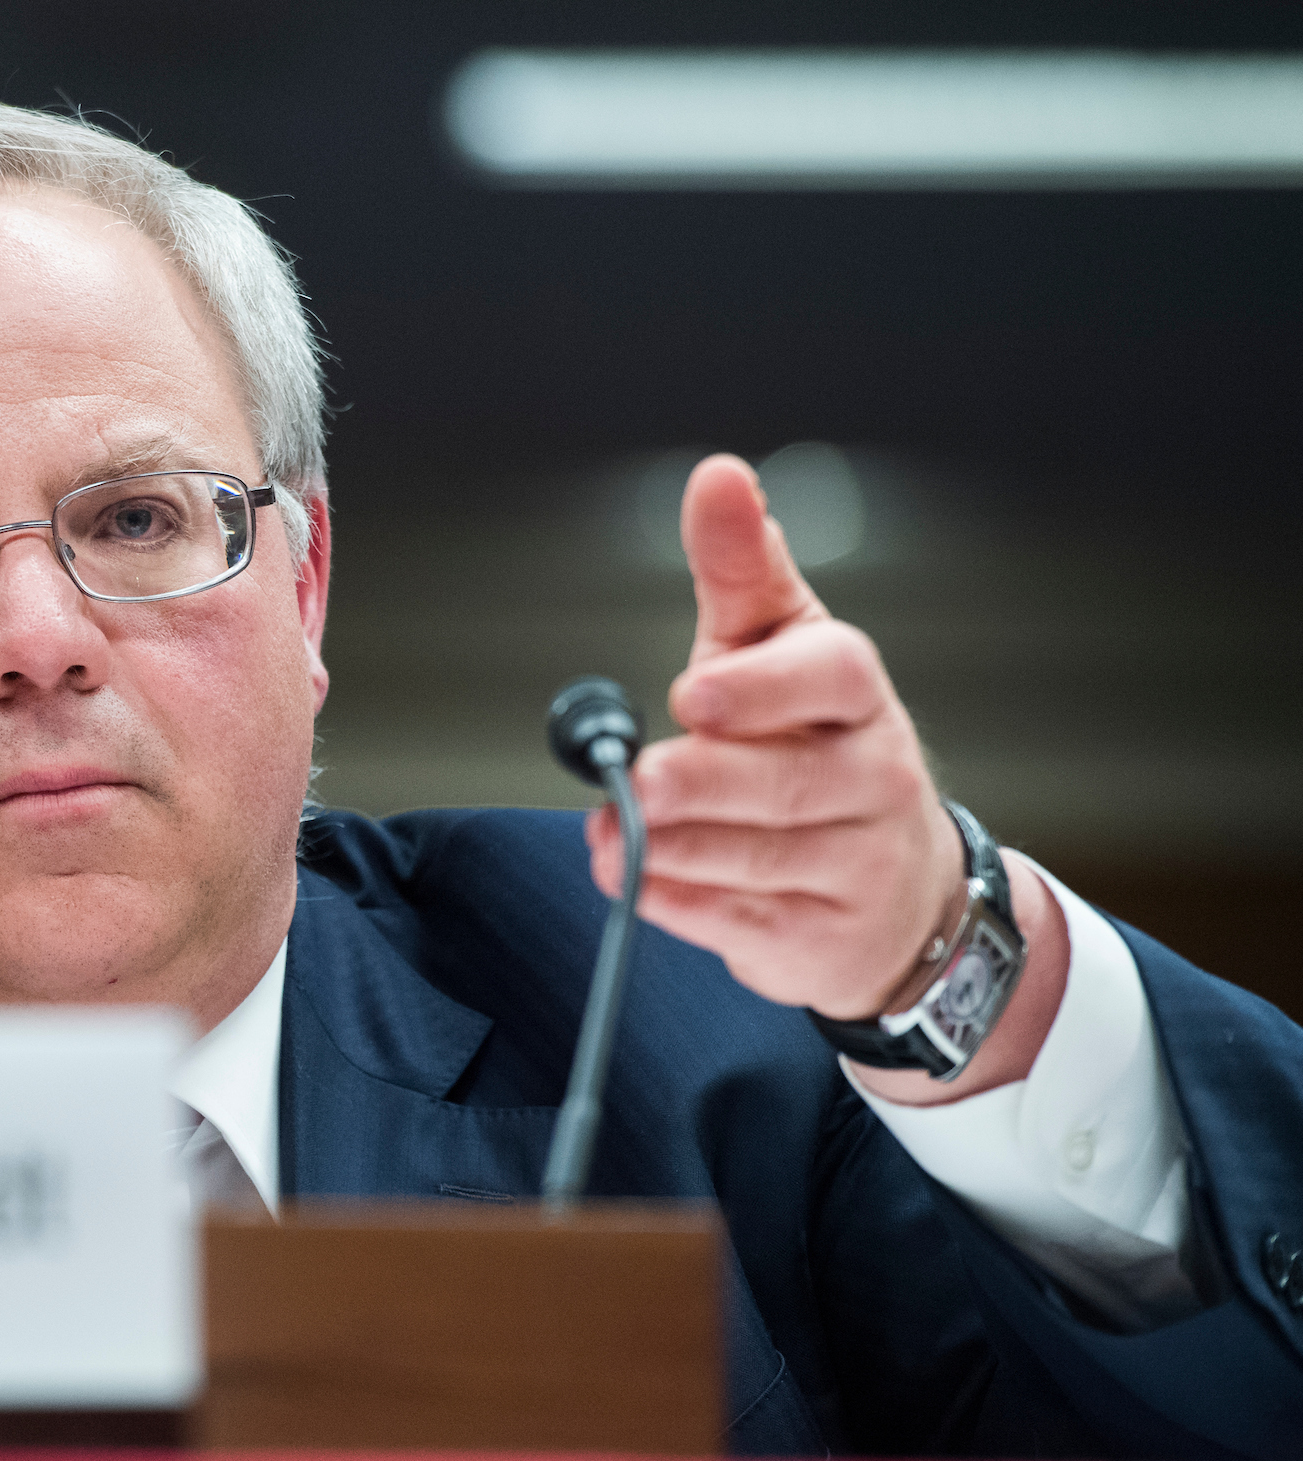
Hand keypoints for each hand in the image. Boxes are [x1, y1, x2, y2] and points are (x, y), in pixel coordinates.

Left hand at [585, 454, 1063, 1097]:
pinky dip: (685, 908)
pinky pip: (745, 924)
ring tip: (611, 837)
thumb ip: (739, 570)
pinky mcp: (827, 937)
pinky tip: (638, 887)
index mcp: (853, 694)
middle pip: (787, 780)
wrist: (896, 888)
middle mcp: (872, 776)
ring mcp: (859, 862)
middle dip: (705, 782)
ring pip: (760, 857)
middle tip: (640, 779)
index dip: (763, 685)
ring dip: (676, 848)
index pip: (833, 675)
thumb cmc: (811, 741)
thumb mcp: (775, 645)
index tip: (692, 691)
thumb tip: (718, 477)